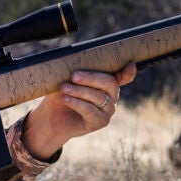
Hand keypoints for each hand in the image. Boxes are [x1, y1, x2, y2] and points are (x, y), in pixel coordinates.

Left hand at [21, 63, 136, 159]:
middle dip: (92, 77)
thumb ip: (77, 69)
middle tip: (74, 75)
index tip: (131, 64)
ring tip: (64, 88)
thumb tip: (77, 57)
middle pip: (110, 84)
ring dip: (80, 91)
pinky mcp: (100, 122)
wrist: (50, 117)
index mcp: (106, 83)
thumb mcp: (67, 78)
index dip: (128, 72)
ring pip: (99, 97)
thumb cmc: (60, 93)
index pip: (123, 76)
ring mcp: (108, 110)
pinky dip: (77, 103)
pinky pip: (91, 111)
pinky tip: (66, 98)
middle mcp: (112, 96)